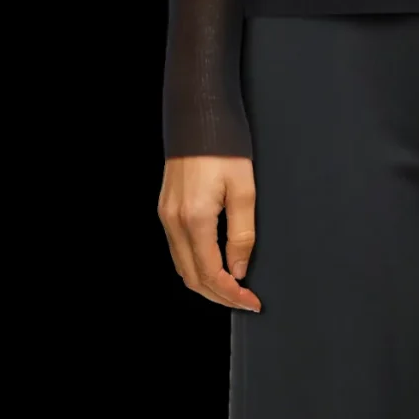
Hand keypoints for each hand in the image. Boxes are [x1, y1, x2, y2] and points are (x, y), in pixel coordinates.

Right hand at [158, 155, 262, 309]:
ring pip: (182, 266)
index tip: (252, 302)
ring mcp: (166, 216)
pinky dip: (195, 266)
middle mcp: (174, 221)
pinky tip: (214, 266)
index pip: (210, 274)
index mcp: (195, 219)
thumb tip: (238, 269)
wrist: (198, 116)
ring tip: (233, 289)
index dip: (232, 294)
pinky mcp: (166, 209)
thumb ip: (241, 235)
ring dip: (206, 283)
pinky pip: (177, 250)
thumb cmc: (224, 147)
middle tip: (245, 302)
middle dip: (219, 296)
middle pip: (192, 277)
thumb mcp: (244, 191)